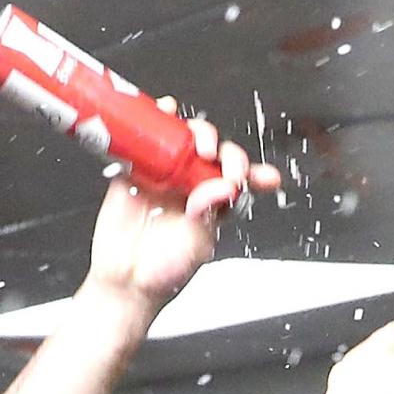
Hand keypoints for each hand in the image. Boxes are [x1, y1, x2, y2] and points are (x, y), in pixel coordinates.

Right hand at [81, 109, 281, 321]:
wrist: (125, 282)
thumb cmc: (164, 273)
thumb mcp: (197, 246)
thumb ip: (209, 214)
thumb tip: (223, 184)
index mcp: (213, 207)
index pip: (238, 182)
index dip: (255, 174)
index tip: (268, 178)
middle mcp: (191, 187)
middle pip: (214, 155)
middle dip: (225, 152)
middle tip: (219, 161)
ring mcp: (164, 176)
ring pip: (185, 141)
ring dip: (197, 132)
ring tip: (199, 143)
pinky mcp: (136, 170)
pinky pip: (147, 139)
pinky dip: (158, 119)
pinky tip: (167, 111)